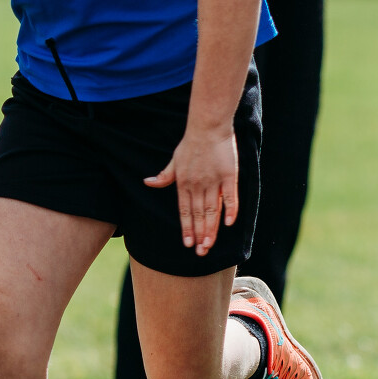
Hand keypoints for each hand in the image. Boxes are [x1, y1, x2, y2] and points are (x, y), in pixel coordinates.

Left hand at [145, 125, 240, 255]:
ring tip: (210, 244)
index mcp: (183, 183)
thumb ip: (164, 175)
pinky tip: (229, 223)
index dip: (186, 228)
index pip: (184, 211)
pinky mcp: (228, 175)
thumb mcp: (174, 160)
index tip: (188, 243)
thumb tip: (147, 182)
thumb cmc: (191, 143)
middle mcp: (197, 185)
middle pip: (198, 214)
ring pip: (212, 210)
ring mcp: (213, 181)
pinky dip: (230, 210)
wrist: (208, 126)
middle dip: (199, 234)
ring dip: (211, 228)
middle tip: (201, 251)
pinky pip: (230, 196)